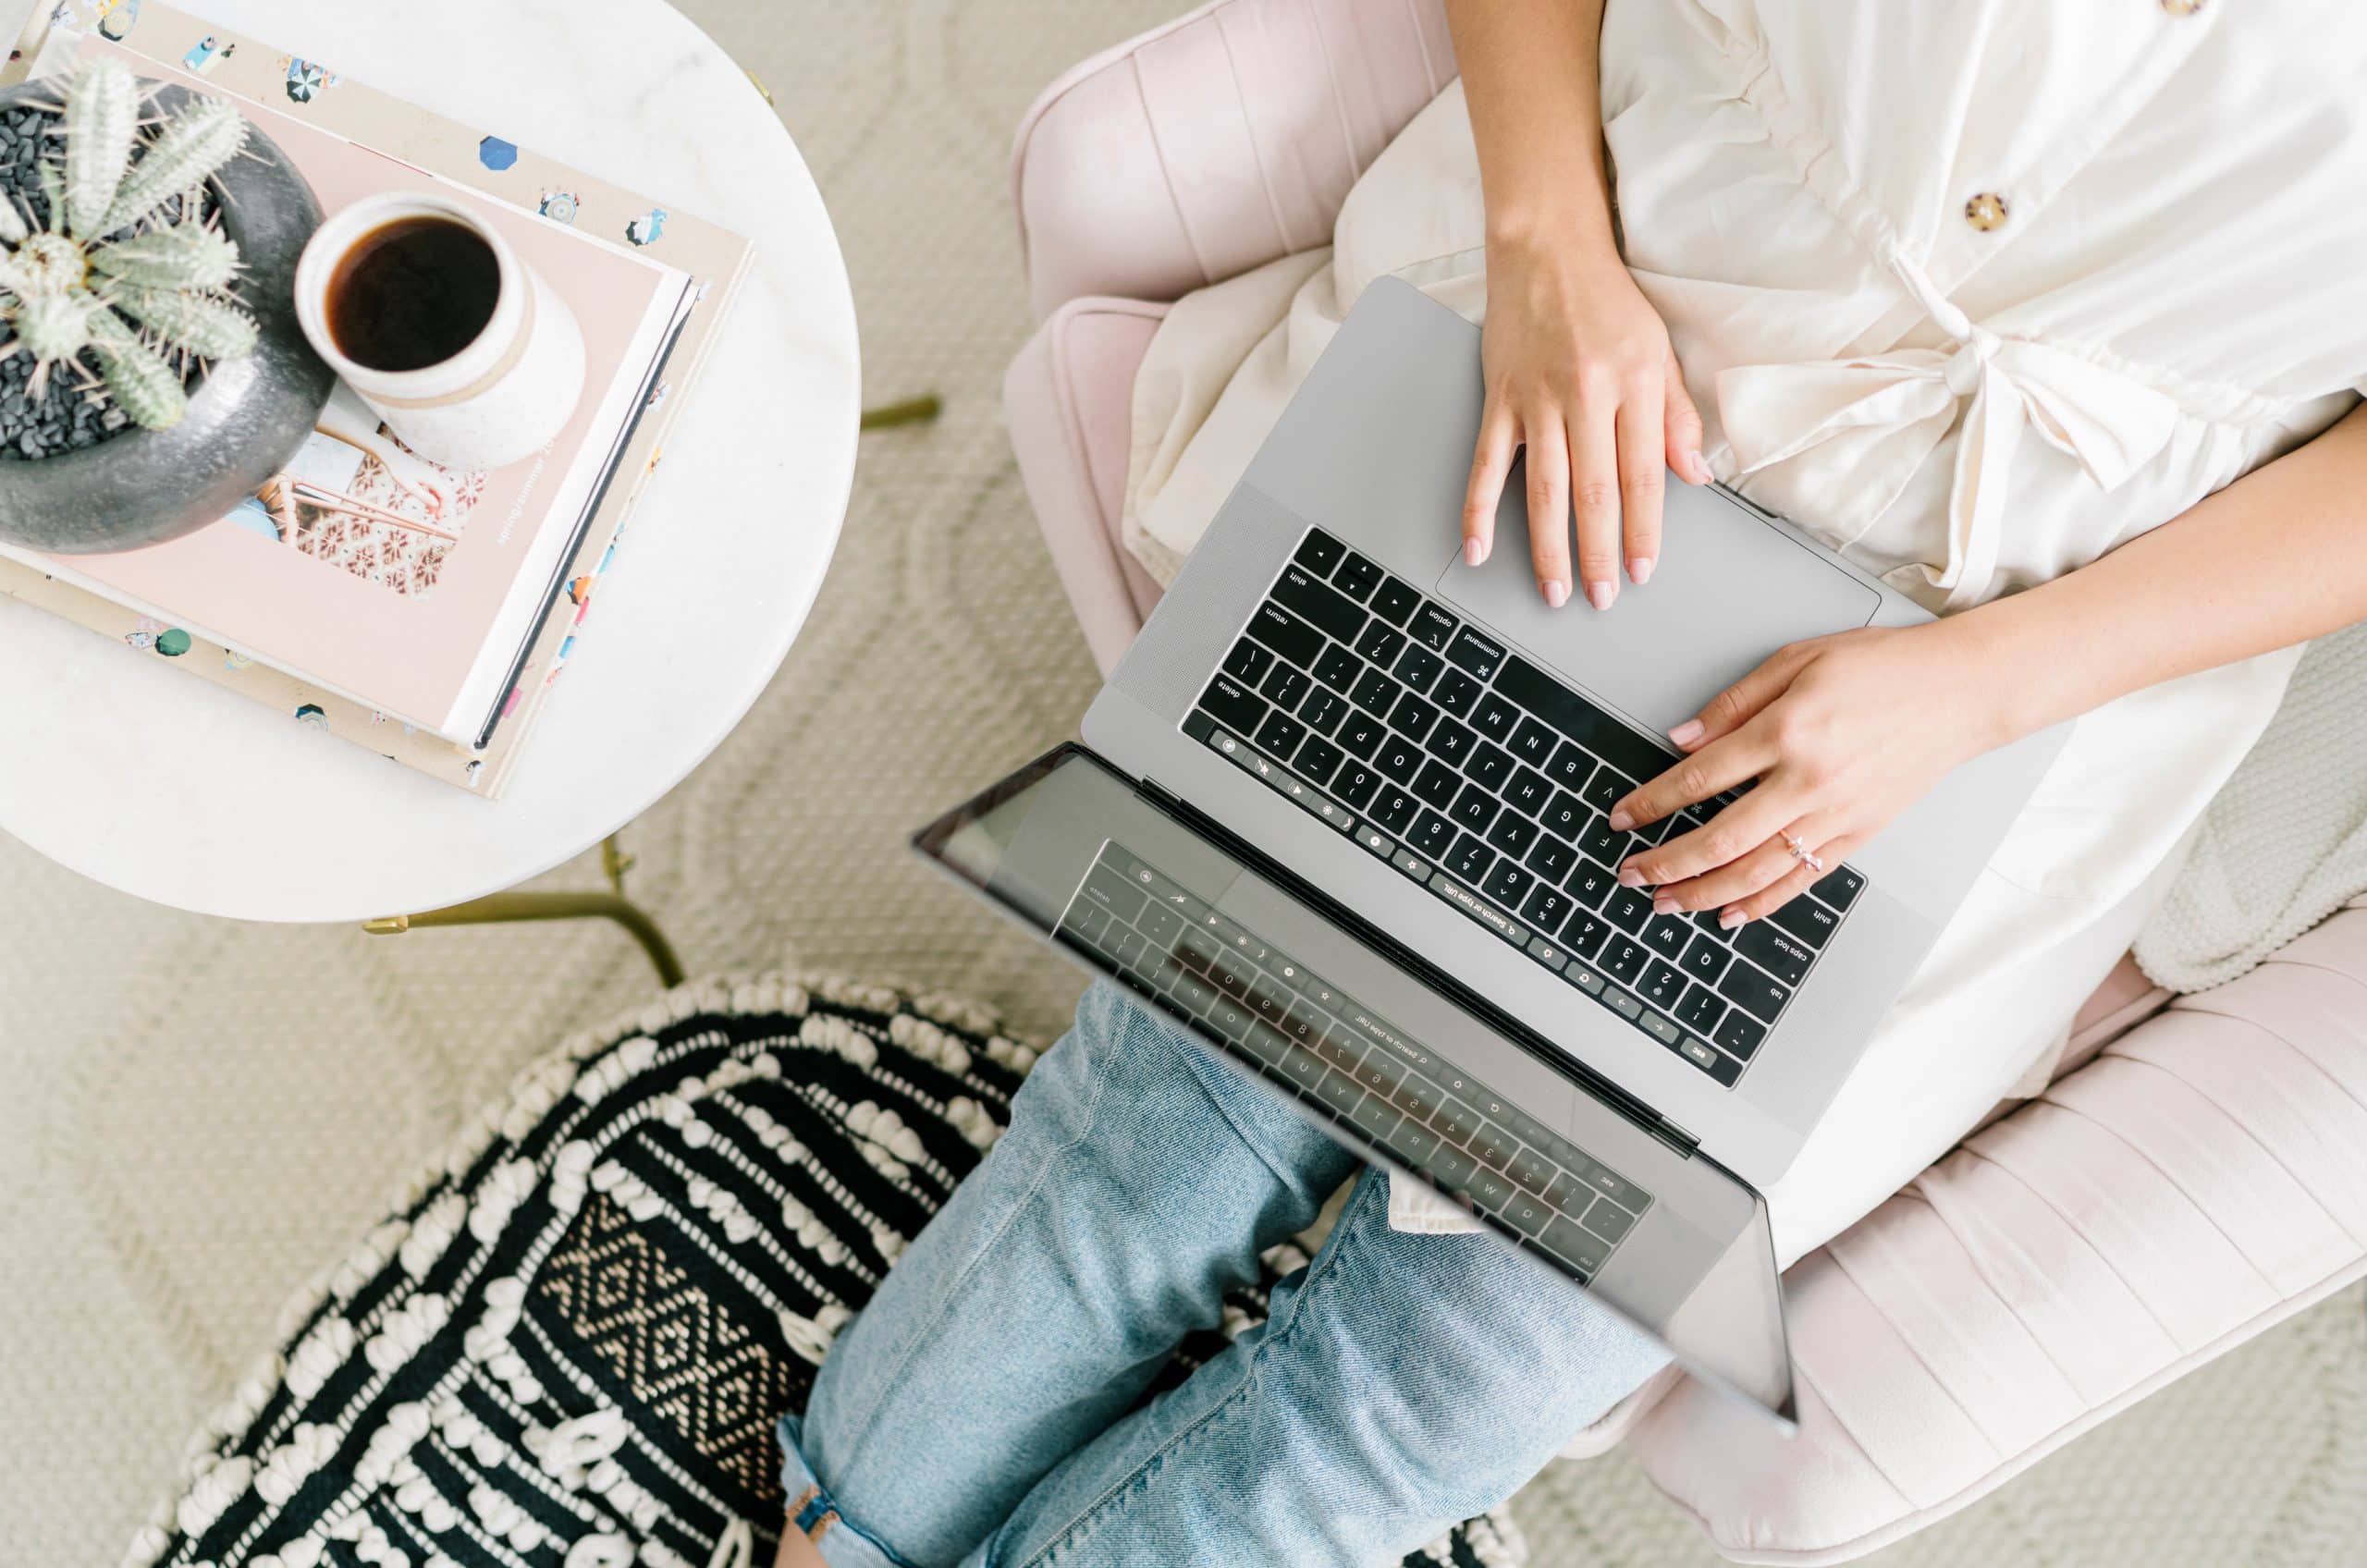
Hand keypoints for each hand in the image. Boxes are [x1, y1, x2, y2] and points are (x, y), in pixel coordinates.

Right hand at [1463, 234, 1711, 609]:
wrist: (1546, 248)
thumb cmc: (1606, 299)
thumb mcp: (1659, 350)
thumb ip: (1676, 416)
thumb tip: (1696, 476)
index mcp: (1633, 383)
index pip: (1642, 474)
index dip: (1643, 530)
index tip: (1642, 570)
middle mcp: (1585, 393)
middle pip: (1593, 491)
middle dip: (1598, 552)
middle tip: (1600, 597)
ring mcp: (1536, 398)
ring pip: (1543, 488)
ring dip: (1548, 546)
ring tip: (1555, 588)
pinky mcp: (1498, 398)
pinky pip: (1486, 464)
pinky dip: (1477, 510)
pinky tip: (1478, 549)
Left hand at [1605, 622, 2010, 924]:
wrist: (1960, 691)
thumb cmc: (1884, 668)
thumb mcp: (1798, 660)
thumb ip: (1734, 703)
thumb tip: (1682, 739)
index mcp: (1787, 731)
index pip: (1699, 779)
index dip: (1651, 803)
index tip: (1622, 818)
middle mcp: (1808, 780)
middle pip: (1719, 838)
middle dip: (1665, 863)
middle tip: (1630, 874)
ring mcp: (1835, 815)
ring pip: (1756, 871)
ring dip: (1702, 894)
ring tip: (1665, 903)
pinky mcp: (1858, 835)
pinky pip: (1800, 880)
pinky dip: (1761, 904)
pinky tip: (1729, 914)